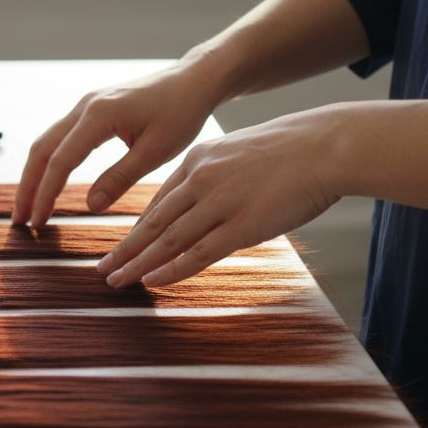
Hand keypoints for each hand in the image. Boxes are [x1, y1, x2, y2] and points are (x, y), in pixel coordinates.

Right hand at [12, 65, 221, 227]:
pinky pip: (60, 137)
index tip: (38, 223)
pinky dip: (48, 162)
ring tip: (27, 207)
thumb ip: (120, 178)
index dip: (46, 194)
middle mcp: (85, 106)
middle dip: (27, 187)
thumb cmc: (181, 113)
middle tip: (19, 221)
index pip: (61, 161)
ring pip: (47, 142)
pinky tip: (47, 181)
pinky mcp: (92, 109)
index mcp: (99, 115)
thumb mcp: (155, 152)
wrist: (192, 81)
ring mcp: (86, 105)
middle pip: (42, 149)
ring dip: (33, 175)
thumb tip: (90, 206)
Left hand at [96, 106, 346, 286]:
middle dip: (125, 249)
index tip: (123, 247)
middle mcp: (201, 180)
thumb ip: (220, 177)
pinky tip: (151, 281)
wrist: (324, 146)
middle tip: (102, 268)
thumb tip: (211, 202)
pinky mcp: (242, 224)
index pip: (160, 202)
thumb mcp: (241, 154)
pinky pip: (198, 252)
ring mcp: (219, 202)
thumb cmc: (292, 152)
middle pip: (154, 222)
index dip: (139, 229)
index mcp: (199, 160)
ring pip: (168, 240)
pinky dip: (171, 269)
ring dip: (137, 264)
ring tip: (114, 280)